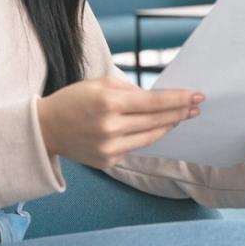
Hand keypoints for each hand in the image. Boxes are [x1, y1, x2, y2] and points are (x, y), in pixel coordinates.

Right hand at [37, 76, 200, 168]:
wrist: (46, 129)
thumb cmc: (74, 100)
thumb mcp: (99, 84)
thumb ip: (129, 90)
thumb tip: (157, 98)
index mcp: (109, 103)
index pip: (154, 102)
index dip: (178, 100)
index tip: (198, 96)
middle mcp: (110, 128)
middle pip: (156, 120)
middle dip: (180, 113)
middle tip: (196, 106)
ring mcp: (109, 148)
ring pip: (150, 137)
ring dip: (168, 126)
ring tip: (181, 117)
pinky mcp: (108, 161)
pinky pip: (136, 147)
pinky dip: (147, 136)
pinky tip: (157, 128)